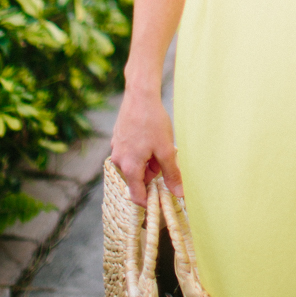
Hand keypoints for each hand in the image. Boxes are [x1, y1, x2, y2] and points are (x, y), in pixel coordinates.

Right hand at [110, 86, 182, 205]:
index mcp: (129, 167)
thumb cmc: (152, 122)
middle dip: (152, 173)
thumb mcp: (166, 150)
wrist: (140, 95)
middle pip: (138, 178)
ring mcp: (116, 149)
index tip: (163, 198)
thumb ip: (172, 174)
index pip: (137, 196)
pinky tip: (150, 136)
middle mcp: (118, 161)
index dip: (150, 200)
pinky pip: (130, 153)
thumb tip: (179, 194)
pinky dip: (141, 150)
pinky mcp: (118, 138)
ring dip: (148, 161)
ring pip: (135, 165)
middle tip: (165, 157)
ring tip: (158, 143)